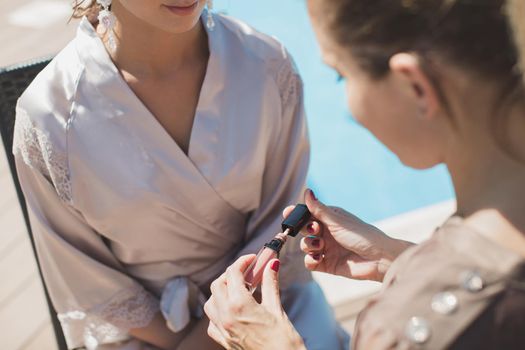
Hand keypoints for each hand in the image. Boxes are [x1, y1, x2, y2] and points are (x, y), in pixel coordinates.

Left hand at [204, 255, 305, 349]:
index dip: (243, 261)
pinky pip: (211, 322)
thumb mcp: (277, 308)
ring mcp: (222, 330)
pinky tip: (231, 310)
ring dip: (221, 291)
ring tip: (238, 290)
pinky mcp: (224, 341)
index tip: (252, 258)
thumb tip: (272, 264)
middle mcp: (226, 316)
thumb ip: (271, 283)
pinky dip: (218, 311)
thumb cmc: (283, 342)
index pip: (233, 273)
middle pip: (218, 284)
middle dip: (231, 274)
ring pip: (211, 302)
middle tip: (247, 272)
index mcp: (239, 305)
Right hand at [288, 189, 412, 281]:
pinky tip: (318, 259)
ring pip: (305, 246)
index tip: (287, 214)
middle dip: (303, 229)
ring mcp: (327, 249)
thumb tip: (307, 190)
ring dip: (308, 245)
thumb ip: (318, 209)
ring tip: (320, 246)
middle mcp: (327, 232)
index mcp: (330, 218)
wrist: (379, 260)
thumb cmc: (362, 236)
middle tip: (313, 230)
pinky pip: (310, 262)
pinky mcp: (327, 264)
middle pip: (304, 229)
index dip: (297, 214)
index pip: (308, 213)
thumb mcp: (337, 221)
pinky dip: (310, 260)